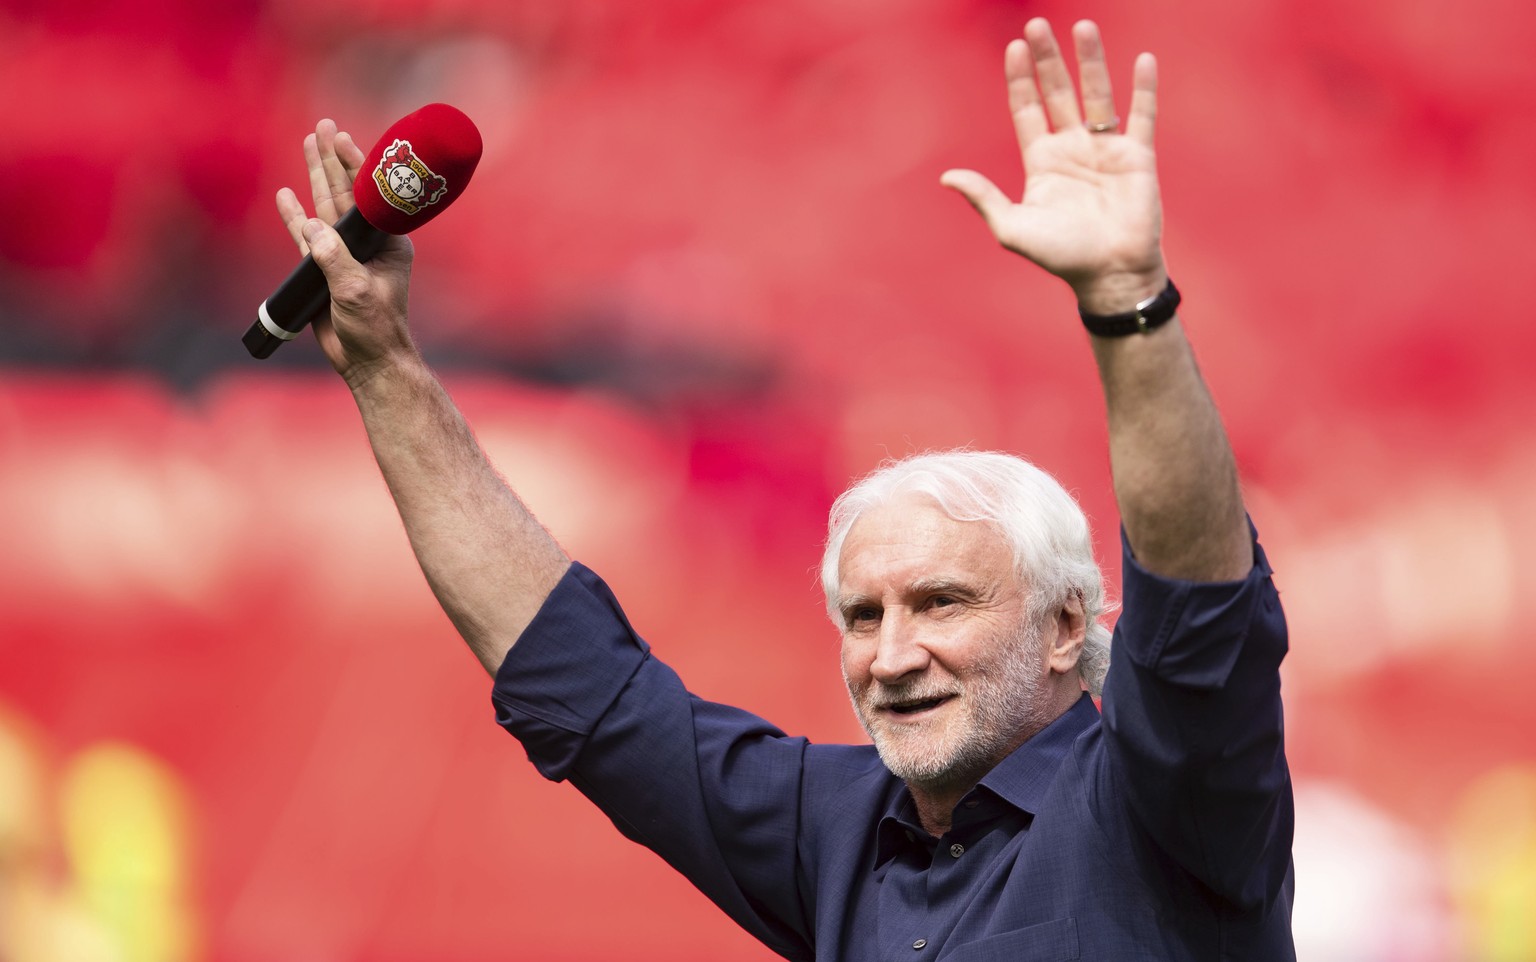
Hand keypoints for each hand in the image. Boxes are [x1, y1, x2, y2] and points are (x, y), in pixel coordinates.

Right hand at [275, 119, 417, 387]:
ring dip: (314, 178)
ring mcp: (344, 254)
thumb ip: (334, 259)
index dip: (352, 164)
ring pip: (325, 208)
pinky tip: (286, 195)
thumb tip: (311, 230)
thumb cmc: (375, 328)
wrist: (368, 361)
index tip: (340, 137)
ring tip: (307, 143)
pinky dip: (296, 216)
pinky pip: (306, 236)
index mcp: (387, 243)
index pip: (367, 195)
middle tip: (322, 125)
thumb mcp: (357, 291)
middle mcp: (367, 243)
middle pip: (344, 192)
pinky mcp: (324, 269)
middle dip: (332, 159)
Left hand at [941, 19, 1166, 314]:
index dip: (1020, 80)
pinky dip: (1144, 88)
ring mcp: (1106, 149)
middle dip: (1048, 59)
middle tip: (1038, 24)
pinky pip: (1142, 115)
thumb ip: (983, 199)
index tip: (1014, 48)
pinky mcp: (1138, 156)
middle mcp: (1072, 148)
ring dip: (1090, 60)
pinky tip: (1143, 59)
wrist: (1109, 274)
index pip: (1027, 110)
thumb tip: (946, 177)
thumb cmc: (1061, 256)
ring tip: (1082, 26)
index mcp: (1041, 162)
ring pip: (1098, 94)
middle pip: (1058, 92)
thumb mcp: (1012, 228)